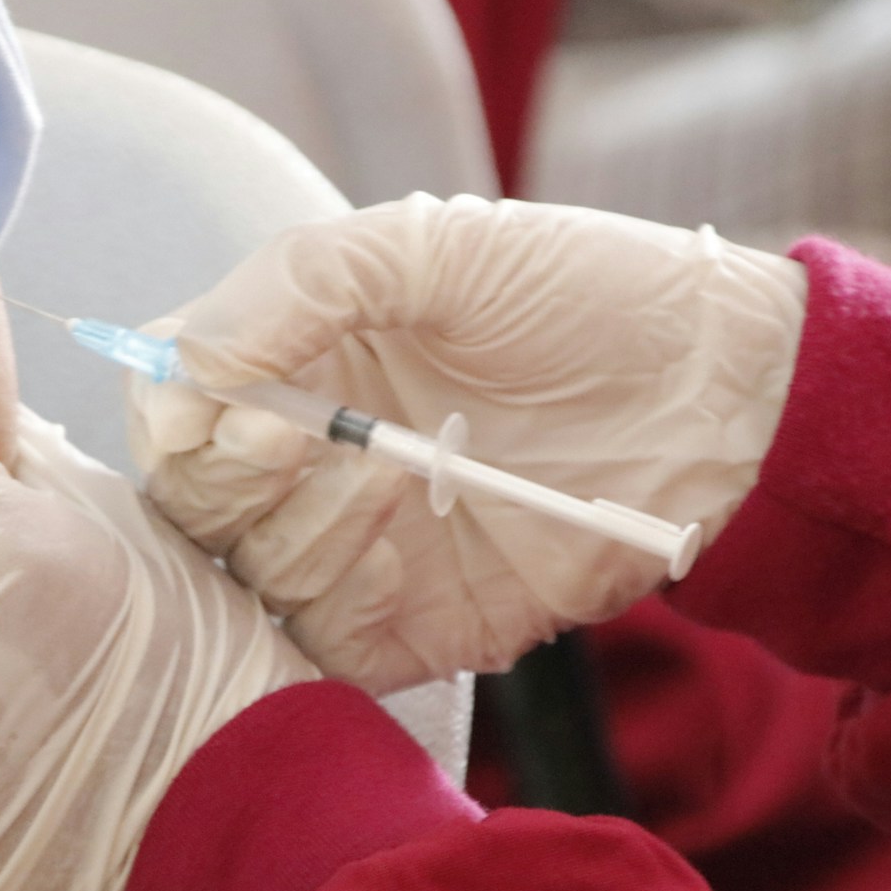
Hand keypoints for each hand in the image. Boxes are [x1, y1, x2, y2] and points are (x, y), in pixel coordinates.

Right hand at [128, 194, 806, 692]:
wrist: (722, 397)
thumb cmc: (585, 297)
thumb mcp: (433, 246)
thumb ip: (297, 283)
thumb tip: (185, 366)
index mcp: (296, 362)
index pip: (168, 406)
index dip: (174, 413)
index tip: (229, 402)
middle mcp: (308, 460)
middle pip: (188, 501)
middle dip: (228, 476)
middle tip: (301, 439)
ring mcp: (354, 547)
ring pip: (246, 575)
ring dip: (303, 526)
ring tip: (399, 475)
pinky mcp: (407, 626)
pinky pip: (321, 644)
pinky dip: (335, 600)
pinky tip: (399, 547)